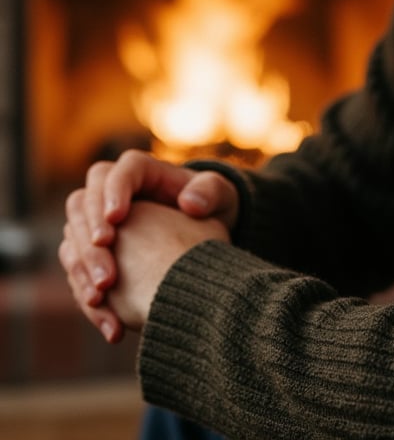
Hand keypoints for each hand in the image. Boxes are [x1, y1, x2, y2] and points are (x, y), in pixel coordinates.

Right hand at [58, 150, 239, 341]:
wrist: (204, 236)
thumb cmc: (213, 205)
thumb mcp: (221, 195)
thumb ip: (211, 192)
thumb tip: (189, 203)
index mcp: (142, 171)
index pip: (117, 172)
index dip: (112, 192)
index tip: (116, 219)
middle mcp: (113, 191)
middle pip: (84, 203)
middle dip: (89, 235)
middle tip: (105, 262)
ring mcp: (97, 221)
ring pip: (74, 238)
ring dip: (83, 268)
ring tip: (101, 295)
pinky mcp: (93, 251)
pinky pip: (78, 269)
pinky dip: (88, 294)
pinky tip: (108, 320)